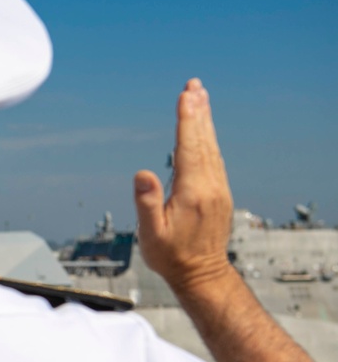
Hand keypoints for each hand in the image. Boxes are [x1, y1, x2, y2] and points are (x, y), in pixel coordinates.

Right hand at [134, 79, 234, 293]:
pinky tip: (204, 131)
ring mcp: (218, 190)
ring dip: (205, 121)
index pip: (189, 147)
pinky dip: (208, 139)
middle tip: (194, 85)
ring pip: (212, 147)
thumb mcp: (152, 235)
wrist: (202, 275)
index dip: (187, 120)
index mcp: (193, 192)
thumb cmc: (171, 257)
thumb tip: (142, 174)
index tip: (186, 95)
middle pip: (204, 141)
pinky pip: (214, 158)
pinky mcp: (219, 194)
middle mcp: (210, 187)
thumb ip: (147, 204)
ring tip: (199, 98)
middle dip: (198, 111)